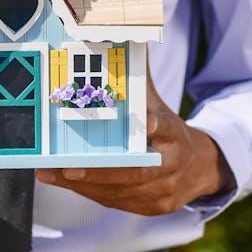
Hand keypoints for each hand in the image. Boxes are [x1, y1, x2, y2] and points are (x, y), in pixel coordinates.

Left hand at [35, 75, 234, 215]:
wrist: (198, 168)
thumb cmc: (169, 131)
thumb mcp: (160, 107)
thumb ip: (140, 83)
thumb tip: (127, 43)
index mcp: (177, 136)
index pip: (169, 130)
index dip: (159, 127)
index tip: (149, 122)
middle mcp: (172, 166)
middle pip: (137, 172)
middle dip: (102, 171)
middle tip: (70, 167)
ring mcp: (163, 191)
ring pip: (120, 191)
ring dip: (84, 184)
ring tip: (53, 174)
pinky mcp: (152, 207)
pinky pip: (115, 201)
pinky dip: (88, 191)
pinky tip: (64, 182)